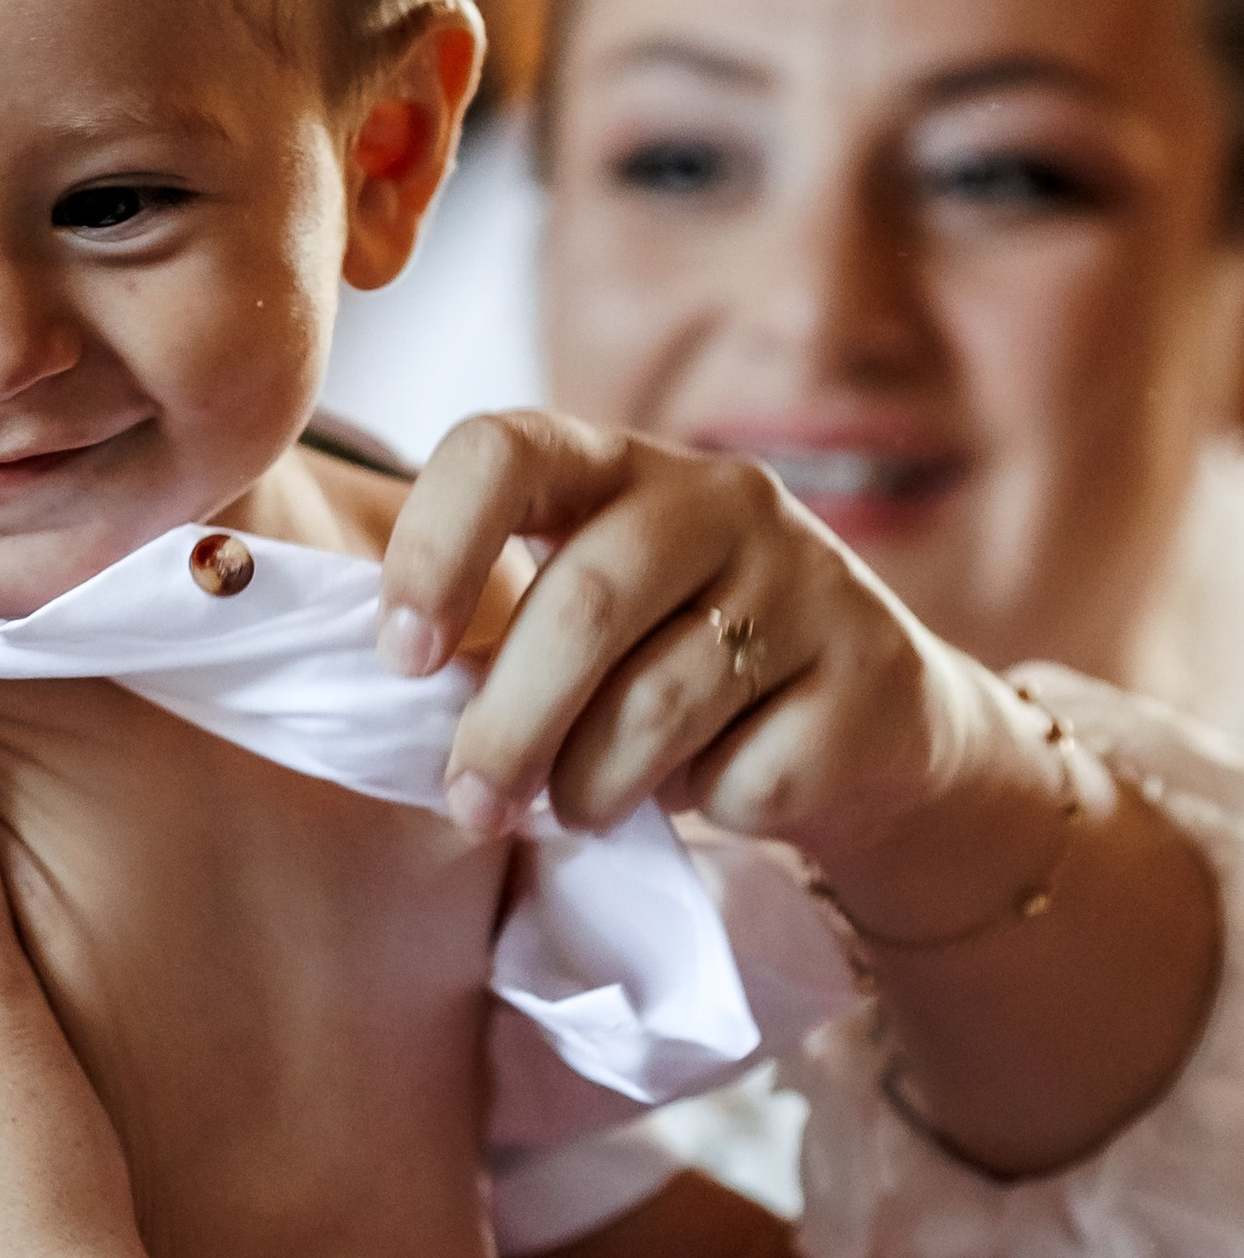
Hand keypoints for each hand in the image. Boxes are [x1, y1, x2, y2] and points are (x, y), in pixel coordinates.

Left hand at [377, 413, 1031, 901]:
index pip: (503, 449)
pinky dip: (711, 808)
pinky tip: (713, 790)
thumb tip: (382, 703)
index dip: (434, 549)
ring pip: (662, 703)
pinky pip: (753, 771)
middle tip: (471, 805)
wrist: (871, 724)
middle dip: (507, 725)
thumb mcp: (585, 626)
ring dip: (595, 784)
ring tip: (580, 809)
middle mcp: (720, 497)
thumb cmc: (675, 668)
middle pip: (582, 603)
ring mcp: (811, 578)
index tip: (400, 657)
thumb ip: (494, 636)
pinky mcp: (875, 673)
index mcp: (618, 465)